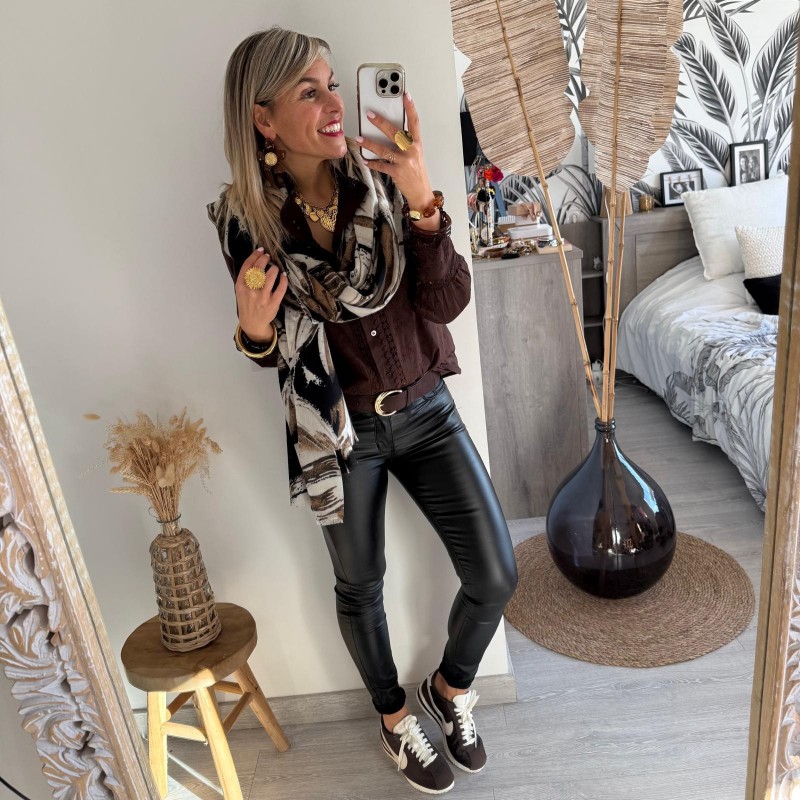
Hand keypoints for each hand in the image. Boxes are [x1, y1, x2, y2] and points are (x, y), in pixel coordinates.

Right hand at [234, 248, 287, 340]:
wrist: (252, 323)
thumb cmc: (247, 304)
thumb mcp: (241, 291)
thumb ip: (245, 278)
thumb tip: (256, 260)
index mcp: (241, 286)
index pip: (247, 266)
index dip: (255, 255)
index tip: (261, 250)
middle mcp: (251, 291)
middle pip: (259, 269)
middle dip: (265, 259)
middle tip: (268, 256)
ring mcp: (262, 297)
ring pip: (271, 276)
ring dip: (274, 268)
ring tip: (275, 268)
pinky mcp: (273, 303)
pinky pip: (281, 288)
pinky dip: (283, 280)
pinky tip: (284, 276)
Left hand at [356, 92, 433, 208]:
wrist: (420, 192)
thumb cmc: (416, 172)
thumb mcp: (415, 154)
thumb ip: (406, 143)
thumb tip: (390, 131)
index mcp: (417, 144)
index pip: (415, 122)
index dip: (411, 108)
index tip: (406, 96)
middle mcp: (411, 150)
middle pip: (395, 132)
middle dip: (381, 122)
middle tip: (369, 115)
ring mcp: (404, 162)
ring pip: (384, 150)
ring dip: (370, 144)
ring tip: (360, 138)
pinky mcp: (397, 172)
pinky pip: (381, 166)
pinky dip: (372, 163)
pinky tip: (365, 159)